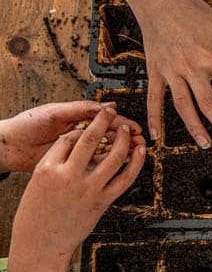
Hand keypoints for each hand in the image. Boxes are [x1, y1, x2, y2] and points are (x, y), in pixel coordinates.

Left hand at [0, 101, 142, 172]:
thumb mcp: (56, 113)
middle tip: (140, 140)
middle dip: (126, 137)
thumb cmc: (28, 125)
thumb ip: (81, 109)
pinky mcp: (72, 165)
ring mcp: (78, 151)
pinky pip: (94, 164)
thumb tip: (107, 106)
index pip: (106, 120)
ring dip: (121, 150)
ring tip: (135, 152)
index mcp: (78, 119)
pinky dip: (107, 163)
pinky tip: (119, 164)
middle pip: (110, 136)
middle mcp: (81, 135)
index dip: (122, 123)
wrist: (8, 146)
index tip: (134, 128)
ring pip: (106, 150)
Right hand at [11, 107, 145, 256]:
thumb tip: (76, 146)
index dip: (82, 128)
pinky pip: (124, 178)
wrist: (41, 244)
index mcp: (47, 169)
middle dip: (102, 122)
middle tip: (111, 111)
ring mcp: (88, 189)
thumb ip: (57, 163)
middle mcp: (68, 176)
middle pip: (89, 140)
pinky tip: (141, 151)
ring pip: (112, 157)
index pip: (68, 139)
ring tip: (126, 128)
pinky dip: (136, 163)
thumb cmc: (37, 214)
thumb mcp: (38, 182)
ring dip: (123, 139)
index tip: (91, 123)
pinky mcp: (102, 202)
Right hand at [132, 0, 211, 147]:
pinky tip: (156, 136)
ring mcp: (171, 71)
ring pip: (183, 105)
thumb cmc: (189, 9)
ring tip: (205, 144)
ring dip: (194, 127)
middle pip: (208, 102)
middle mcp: (190, 67)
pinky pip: (153, 99)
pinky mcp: (154, 71)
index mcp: (210, 56)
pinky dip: (153, 118)